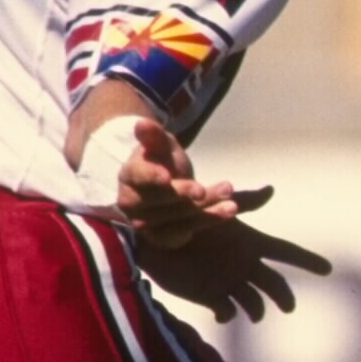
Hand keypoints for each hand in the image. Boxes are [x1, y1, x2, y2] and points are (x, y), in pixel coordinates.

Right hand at [103, 116, 257, 249]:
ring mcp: (144, 223)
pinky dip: (209, 221)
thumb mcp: (163, 145)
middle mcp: (131, 202)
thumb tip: (142, 123)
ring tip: (231, 197)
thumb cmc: (164, 162)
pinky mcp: (161, 238)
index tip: (167, 176)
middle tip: (220, 187)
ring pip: (176, 217)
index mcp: (130, 174)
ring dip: (206, 207)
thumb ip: (154, 136)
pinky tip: (228, 210)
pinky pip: (185, 232)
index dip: (151, 176)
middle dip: (187, 193)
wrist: (168, 187)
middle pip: (159, 200)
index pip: (138, 176)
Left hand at [136, 212, 331, 322]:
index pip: (285, 253)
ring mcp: (228, 281)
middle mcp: (243, 264)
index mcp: (249, 243)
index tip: (328, 270)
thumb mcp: (213, 206)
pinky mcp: (209, 296)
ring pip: (253, 303)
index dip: (306, 261)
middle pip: (273, 284)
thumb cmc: (182, 215)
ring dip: (257, 310)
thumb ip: (241, 202)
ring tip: (253, 314)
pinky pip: (227, 311)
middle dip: (283, 296)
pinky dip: (228, 315)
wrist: (149, 234)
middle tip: (287, 306)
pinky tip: (222, 312)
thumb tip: (272, 189)